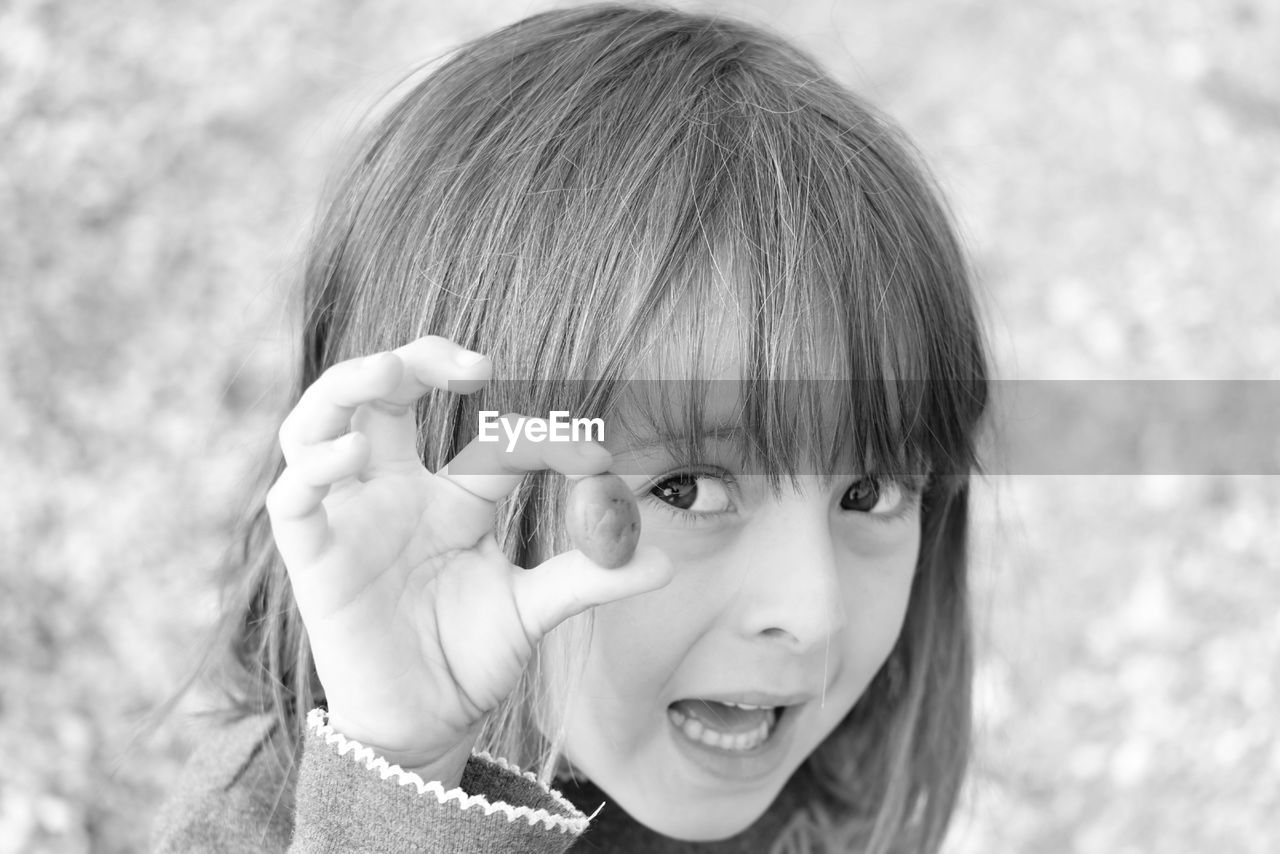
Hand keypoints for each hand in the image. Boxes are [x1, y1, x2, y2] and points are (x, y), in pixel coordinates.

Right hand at [265, 336, 672, 785]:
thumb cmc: (470, 660)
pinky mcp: (315, 558)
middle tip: (466, 363)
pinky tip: (351, 456)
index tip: (579, 444)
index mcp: (453, 496)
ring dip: (347, 386)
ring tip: (389, 371)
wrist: (423, 726)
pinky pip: (293, 499)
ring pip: (319, 423)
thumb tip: (665, 562)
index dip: (528, 427)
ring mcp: (350, 519)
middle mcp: (397, 492)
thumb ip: (589, 578)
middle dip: (413, 360)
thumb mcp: (534, 611)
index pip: (484, 433)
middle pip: (382, 396)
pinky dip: (313, 467)